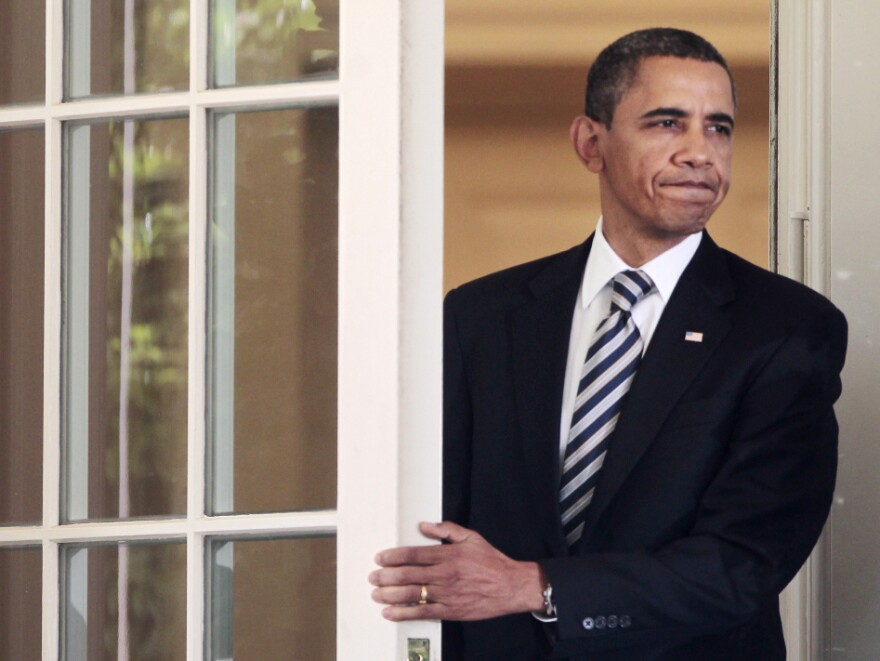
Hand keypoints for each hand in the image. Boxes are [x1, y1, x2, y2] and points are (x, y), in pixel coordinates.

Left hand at [368, 521, 544, 621]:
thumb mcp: (472, 538)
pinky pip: (423, 612)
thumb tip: (425, 525)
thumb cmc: (492, 562)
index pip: (414, 554)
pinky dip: (404, 613)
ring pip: (412, 594)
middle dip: (386, 576)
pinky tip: (391, 613)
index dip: (394, 556)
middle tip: (373, 576)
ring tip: (376, 594)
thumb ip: (447, 530)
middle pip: (408, 575)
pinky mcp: (451, 611)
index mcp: (449, 555)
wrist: (511, 586)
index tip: (381, 558)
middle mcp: (445, 574)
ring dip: (390, 595)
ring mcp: (447, 594)